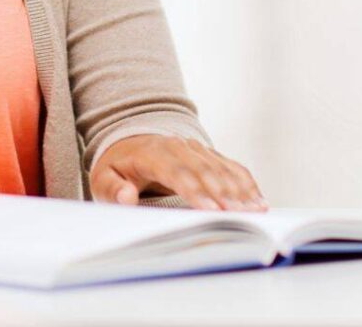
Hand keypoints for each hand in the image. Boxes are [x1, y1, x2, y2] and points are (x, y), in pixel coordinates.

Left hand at [90, 135, 267, 211]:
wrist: (131, 144)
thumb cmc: (119, 168)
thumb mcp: (103, 179)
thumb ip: (111, 189)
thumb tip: (126, 196)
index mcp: (150, 153)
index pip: (175, 171)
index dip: (194, 191)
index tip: (211, 211)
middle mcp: (176, 146)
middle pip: (203, 170)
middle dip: (222, 194)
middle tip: (240, 216)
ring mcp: (194, 148)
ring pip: (220, 168)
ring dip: (238, 189)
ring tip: (256, 211)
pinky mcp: (207, 154)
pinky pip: (230, 166)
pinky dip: (245, 182)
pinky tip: (258, 200)